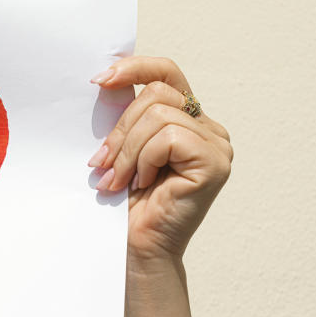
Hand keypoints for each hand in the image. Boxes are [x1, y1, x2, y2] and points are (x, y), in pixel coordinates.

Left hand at [87, 57, 232, 265]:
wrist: (135, 249)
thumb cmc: (124, 203)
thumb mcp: (121, 149)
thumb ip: (125, 116)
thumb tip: (105, 79)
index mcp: (187, 120)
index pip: (166, 73)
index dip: (134, 67)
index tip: (99, 80)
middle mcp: (208, 128)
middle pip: (156, 93)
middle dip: (119, 129)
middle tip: (100, 163)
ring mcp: (216, 144)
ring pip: (159, 115)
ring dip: (127, 150)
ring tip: (117, 180)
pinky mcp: (214, 161)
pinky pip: (167, 137)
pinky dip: (144, 160)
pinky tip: (141, 184)